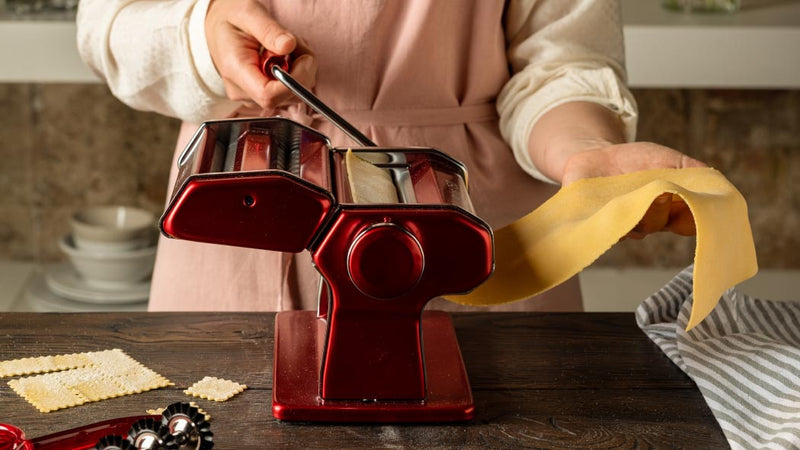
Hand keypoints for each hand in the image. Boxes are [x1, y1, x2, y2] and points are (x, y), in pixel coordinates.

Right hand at [204, 0, 316, 110]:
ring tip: (285, 45)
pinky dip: (295, 73)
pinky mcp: (260, 94)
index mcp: (236, 70)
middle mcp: (242, 90)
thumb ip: (269, 30)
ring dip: (299, 69)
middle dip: (302, 70)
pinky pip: (288, 91)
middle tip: (295, 43)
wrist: (217, 26)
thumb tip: (288, 46)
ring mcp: (251, 95)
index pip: (268, 95)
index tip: (304, 58)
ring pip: (292, 94)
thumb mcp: (248, 13)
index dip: (294, 82)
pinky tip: (283, 56)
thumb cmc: (231, 17)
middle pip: (286, 96)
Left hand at [561, 142, 705, 238]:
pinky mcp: (594, 221)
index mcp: (669, 210)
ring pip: (630, 228)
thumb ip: (691, 170)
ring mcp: (620, 222)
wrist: (598, 156)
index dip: (692, 218)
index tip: (692, 205)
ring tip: (628, 199)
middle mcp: (646, 221)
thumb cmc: (637, 161)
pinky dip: (604, 220)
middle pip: (657, 224)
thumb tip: (714, 180)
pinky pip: (601, 228)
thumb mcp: (668, 159)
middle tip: (659, 193)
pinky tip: (604, 209)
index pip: (686, 223)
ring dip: (632, 215)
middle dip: (659, 209)